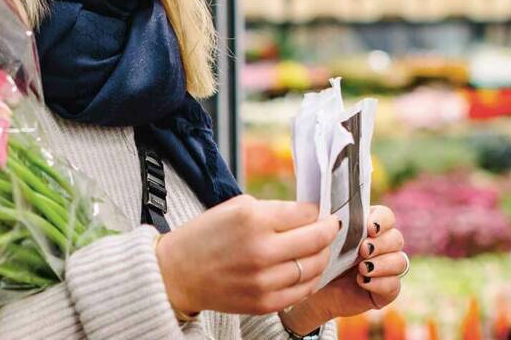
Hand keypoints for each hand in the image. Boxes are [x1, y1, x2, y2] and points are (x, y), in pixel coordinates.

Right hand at [155, 194, 339, 316]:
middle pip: (316, 239)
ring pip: (314, 267)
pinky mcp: (265, 303)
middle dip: (329, 230)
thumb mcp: (235, 207)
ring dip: (322, 255)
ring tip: (320, 247)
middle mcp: (261, 250)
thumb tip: (307, 214)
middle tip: (332, 226)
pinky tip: (308, 268)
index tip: (320, 211)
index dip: (317, 211)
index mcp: (252, 219)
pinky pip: (304, 290)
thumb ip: (272, 209)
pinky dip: (311, 278)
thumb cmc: (206, 235)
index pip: (305, 213)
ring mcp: (264, 280)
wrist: (178, 272)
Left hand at [280, 205, 406, 334]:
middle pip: (396, 238)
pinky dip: (380, 283)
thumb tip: (332, 212)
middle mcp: (381, 246)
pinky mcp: (386, 291)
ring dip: (383, 264)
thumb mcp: (322, 237)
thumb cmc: (316, 257)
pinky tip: (363, 283)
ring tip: (362, 269)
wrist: (313, 290)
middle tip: (363, 250)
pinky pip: (395, 285)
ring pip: (400, 261)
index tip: (369, 228)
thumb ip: (331, 222)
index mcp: (367, 227)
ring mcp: (386, 269)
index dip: (382, 220)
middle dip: (381, 243)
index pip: (386, 216)